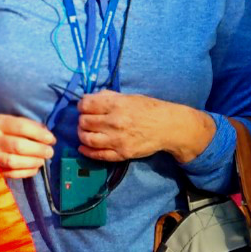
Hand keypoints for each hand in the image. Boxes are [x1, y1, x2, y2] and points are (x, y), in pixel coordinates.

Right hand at [0, 114, 54, 179]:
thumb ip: (28, 125)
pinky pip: (12, 173)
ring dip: (33, 162)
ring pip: (14, 162)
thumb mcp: (11, 121)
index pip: (21, 127)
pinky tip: (34, 168)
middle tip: (49, 152)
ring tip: (42, 160)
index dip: (39, 134)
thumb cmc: (2, 130)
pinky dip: (26, 172)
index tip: (51, 139)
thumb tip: (47, 135)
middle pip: (18, 146)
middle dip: (38, 150)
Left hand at [77, 91, 214, 164]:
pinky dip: (86, 151)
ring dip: (81, 134)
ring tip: (84, 131)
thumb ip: (108, 97)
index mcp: (117, 105)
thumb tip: (88, 99)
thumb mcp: (129, 97)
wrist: (169, 127)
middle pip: (84, 122)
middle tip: (85, 119)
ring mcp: (118, 140)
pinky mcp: (122, 154)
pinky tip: (83, 147)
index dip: (82, 105)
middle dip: (82, 119)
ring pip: (87, 138)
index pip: (86, 104)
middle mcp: (115, 122)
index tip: (84, 106)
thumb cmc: (149, 109)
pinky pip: (98, 154)